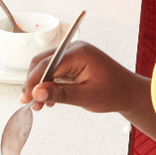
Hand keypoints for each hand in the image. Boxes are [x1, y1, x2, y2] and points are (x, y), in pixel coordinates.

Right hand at [19, 40, 140, 114]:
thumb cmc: (114, 93)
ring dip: (40, 85)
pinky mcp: (73, 64)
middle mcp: (74, 50)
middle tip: (29, 102)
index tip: (26, 98)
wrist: (129, 93)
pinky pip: (55, 72)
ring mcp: (73, 56)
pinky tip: (48, 99)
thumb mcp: (86, 97)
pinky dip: (49, 84)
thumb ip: (61, 94)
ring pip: (47, 67)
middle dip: (34, 82)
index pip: (47, 64)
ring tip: (39, 104)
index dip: (34, 81)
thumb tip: (37, 93)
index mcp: (79, 53)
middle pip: (43, 62)